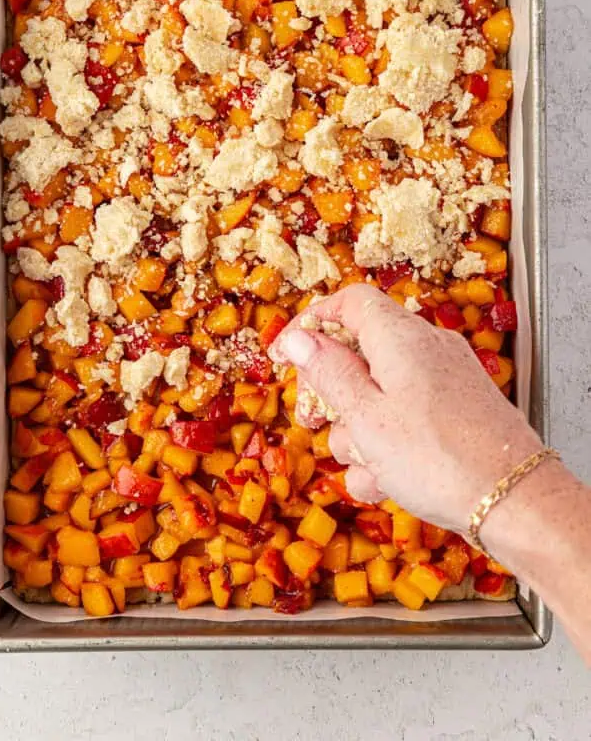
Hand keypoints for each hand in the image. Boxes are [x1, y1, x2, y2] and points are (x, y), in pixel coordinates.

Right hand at [269, 283, 542, 534]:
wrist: (514, 501)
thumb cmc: (437, 458)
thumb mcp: (366, 417)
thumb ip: (328, 372)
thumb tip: (297, 336)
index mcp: (400, 336)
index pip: (349, 302)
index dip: (312, 323)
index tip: (286, 355)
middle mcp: (425, 348)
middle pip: (360, 352)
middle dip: (332, 393)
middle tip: (312, 422)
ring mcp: (444, 380)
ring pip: (379, 393)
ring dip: (360, 432)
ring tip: (367, 468)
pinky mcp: (456, 411)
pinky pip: (407, 417)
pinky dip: (389, 446)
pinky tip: (387, 482)